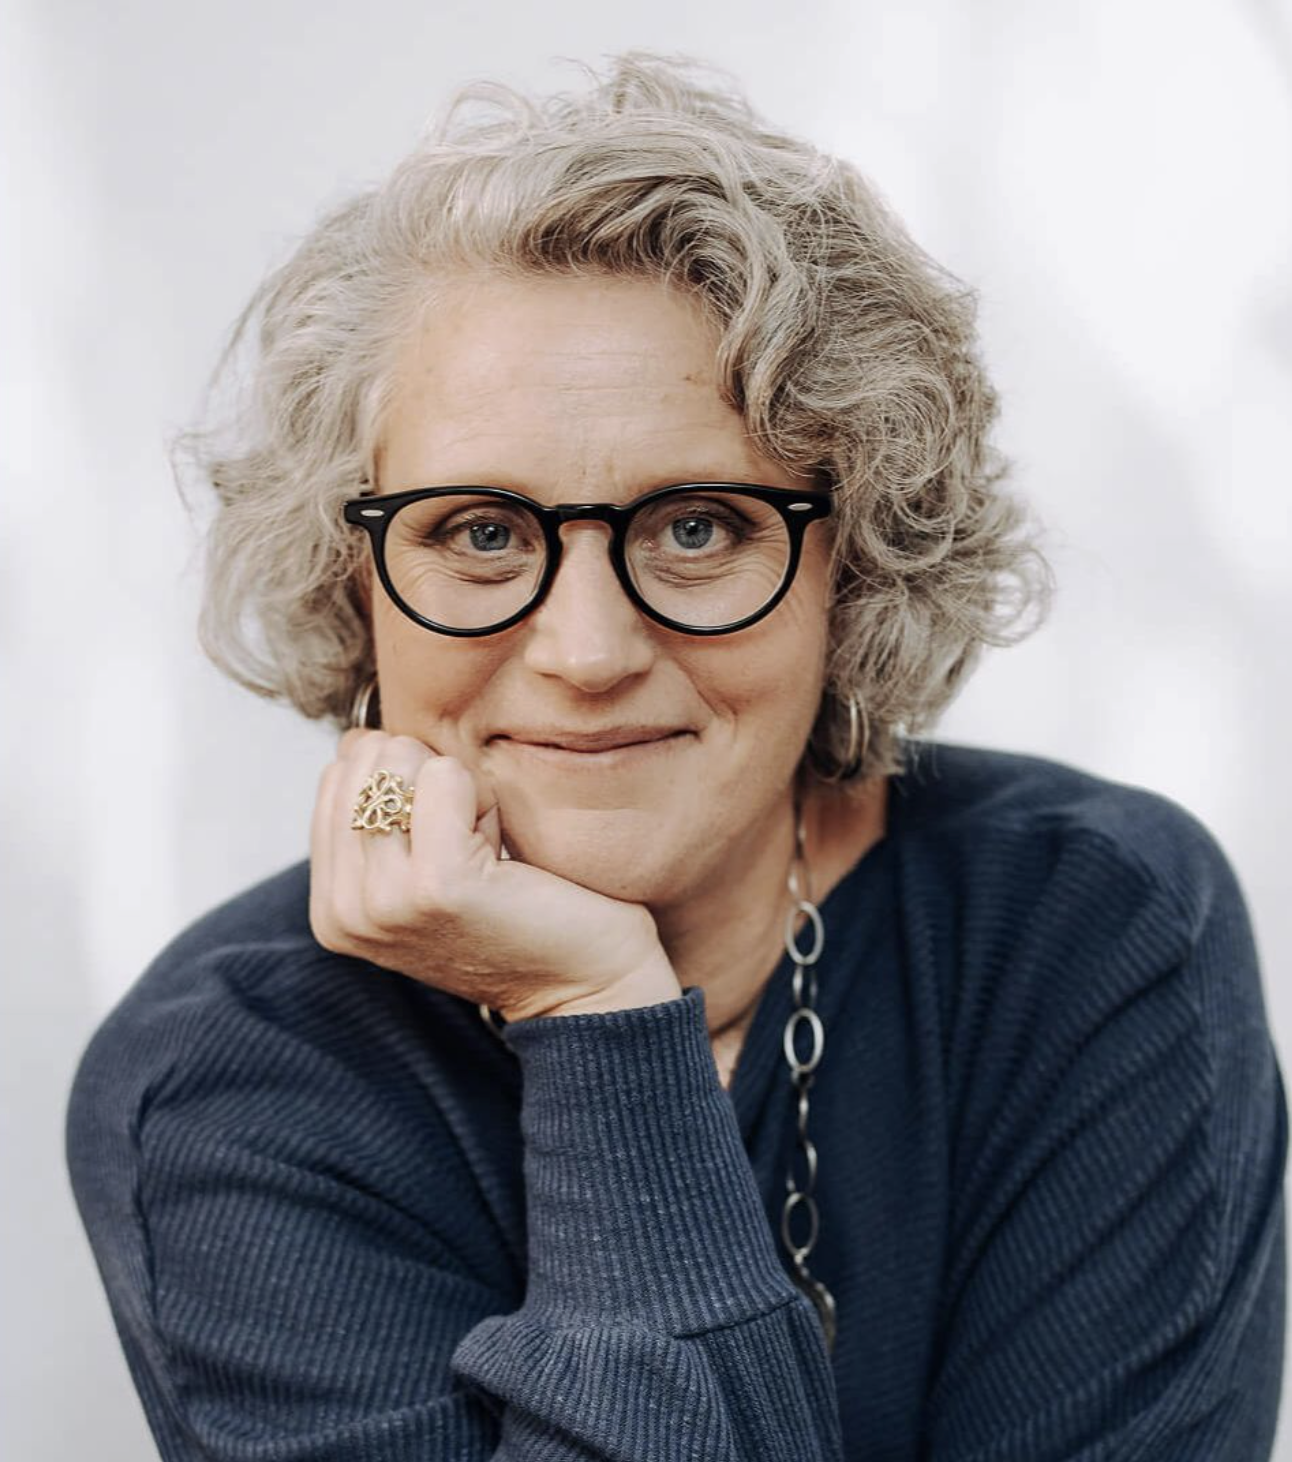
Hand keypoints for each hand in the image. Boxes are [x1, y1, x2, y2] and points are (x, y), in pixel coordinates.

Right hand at [309, 729, 682, 1021]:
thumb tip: (356, 739)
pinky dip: (484, 795)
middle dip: (429, 780)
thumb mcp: (422, 866)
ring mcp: (385, 901)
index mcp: (332, 908)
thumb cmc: (517, 913)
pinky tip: (503, 847)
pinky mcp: (438, 884)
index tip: (446, 843)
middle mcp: (345, 912)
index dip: (405, 785)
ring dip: (461, 789)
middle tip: (473, 845)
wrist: (584, 983)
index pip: (336, 777)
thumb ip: (378, 812)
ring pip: (400, 762)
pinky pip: (445, 777)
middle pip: (365, 761)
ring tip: (488, 850)